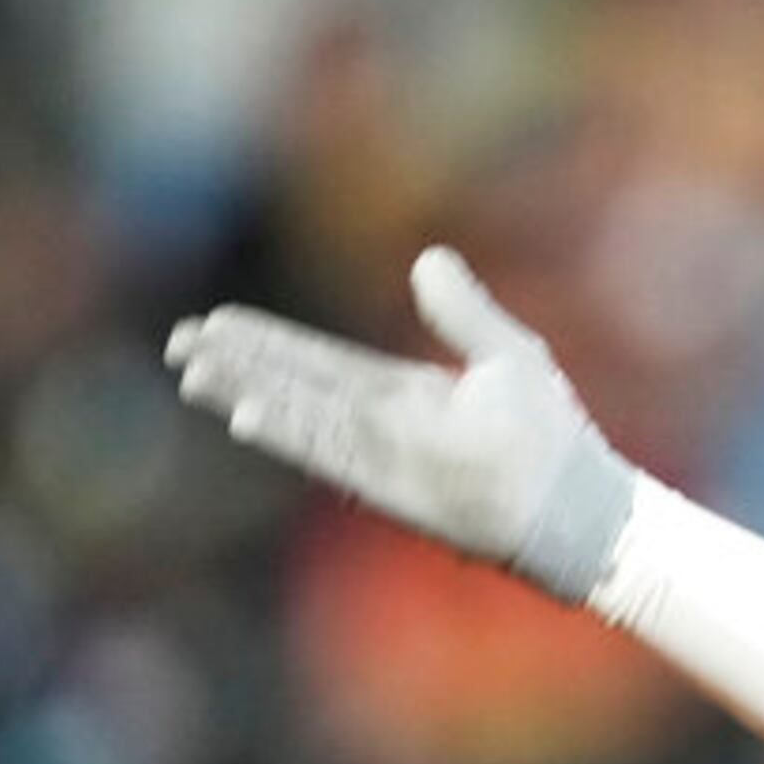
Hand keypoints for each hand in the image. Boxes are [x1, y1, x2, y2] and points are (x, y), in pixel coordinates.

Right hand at [164, 247, 636, 604]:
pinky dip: (291, 435)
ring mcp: (389, 458)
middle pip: (298, 387)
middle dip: (240, 365)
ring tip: (192, 372)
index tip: (216, 323)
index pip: (321, 363)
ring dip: (248, 395)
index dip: (269, 344)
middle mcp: (387, 427)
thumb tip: (424, 257)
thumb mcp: (509, 356)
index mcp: (406, 394)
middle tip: (177, 343)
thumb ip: (462, 312)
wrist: (586, 507)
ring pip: (302, 420)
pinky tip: (245, 416)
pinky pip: (333, 457)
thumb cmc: (556, 437)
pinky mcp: (397, 488)